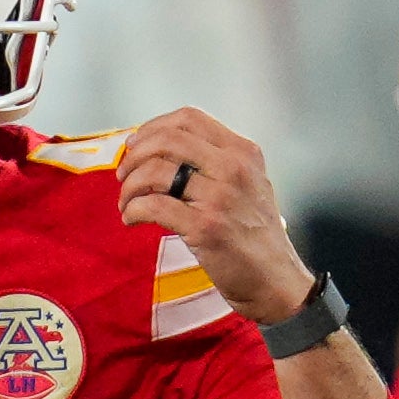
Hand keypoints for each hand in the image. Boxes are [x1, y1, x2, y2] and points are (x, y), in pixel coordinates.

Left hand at [116, 109, 314, 325]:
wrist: (275, 280)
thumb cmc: (254, 236)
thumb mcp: (248, 186)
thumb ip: (214, 164)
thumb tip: (158, 151)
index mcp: (243, 152)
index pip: (189, 118)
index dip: (153, 127)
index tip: (135, 145)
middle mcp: (234, 168)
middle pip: (167, 140)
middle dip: (135, 155)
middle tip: (123, 174)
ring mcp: (220, 197)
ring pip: (155, 172)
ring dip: (130, 186)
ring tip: (125, 202)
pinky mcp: (205, 226)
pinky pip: (153, 206)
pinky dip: (133, 210)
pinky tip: (131, 219)